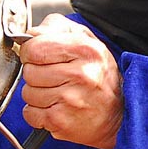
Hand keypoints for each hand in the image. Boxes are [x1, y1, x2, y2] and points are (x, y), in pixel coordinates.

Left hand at [17, 14, 122, 148]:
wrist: (119, 115)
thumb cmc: (98, 75)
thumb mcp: (85, 39)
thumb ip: (56, 27)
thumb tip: (30, 34)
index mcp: (85, 49)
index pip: (35, 47)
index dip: (30, 51)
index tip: (36, 55)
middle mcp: (81, 74)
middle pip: (29, 71)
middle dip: (35, 73)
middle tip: (53, 76)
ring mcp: (70, 100)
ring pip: (28, 93)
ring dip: (37, 94)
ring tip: (56, 93)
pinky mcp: (61, 121)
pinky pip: (30, 113)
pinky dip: (37, 113)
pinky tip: (55, 108)